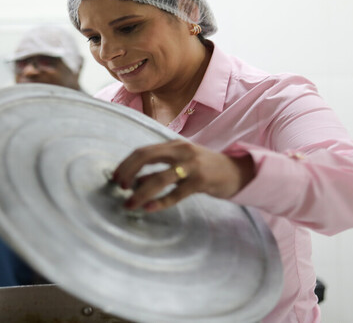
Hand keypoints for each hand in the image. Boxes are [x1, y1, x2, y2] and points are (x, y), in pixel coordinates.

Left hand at [113, 139, 253, 211]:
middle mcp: (181, 151)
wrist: (237, 171)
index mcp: (173, 144)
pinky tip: (148, 208)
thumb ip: (159, 170)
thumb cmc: (204, 169)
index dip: (125, 164)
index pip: (142, 151)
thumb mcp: (181, 164)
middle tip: (119, 188)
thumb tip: (133, 182)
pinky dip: (160, 201)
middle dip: (128, 172)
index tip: (114, 177)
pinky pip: (176, 193)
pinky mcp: (201, 181)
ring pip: (159, 178)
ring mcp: (192, 165)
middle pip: (146, 157)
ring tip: (128, 204)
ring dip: (140, 192)